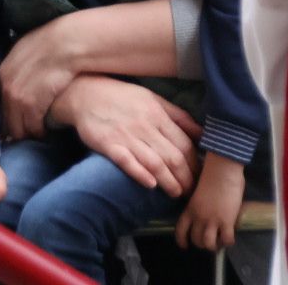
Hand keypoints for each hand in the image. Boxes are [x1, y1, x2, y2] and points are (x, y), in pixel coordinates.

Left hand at [0, 19, 78, 140]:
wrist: (67, 44)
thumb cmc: (54, 45)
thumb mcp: (27, 51)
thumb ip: (19, 66)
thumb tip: (22, 76)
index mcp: (3, 73)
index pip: (0, 104)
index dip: (10, 114)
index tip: (18, 120)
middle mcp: (6, 87)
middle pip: (6, 119)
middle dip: (16, 127)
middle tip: (27, 131)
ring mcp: (17, 97)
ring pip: (18, 128)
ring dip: (28, 131)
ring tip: (37, 133)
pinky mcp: (32, 106)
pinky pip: (33, 128)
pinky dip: (40, 132)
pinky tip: (46, 130)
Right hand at [53, 75, 200, 197]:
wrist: (85, 93)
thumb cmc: (123, 97)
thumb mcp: (153, 99)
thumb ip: (178, 116)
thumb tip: (202, 133)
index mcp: (158, 114)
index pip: (184, 143)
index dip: (195, 163)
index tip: (200, 177)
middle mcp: (145, 126)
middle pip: (172, 156)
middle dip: (186, 178)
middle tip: (191, 192)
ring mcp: (126, 136)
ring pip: (154, 162)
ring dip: (168, 181)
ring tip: (176, 194)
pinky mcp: (108, 144)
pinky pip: (126, 161)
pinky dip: (139, 173)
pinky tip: (150, 185)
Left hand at [175, 155, 244, 251]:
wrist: (222, 170)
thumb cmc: (212, 174)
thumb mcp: (199, 191)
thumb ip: (200, 203)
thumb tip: (208, 207)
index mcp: (190, 209)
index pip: (180, 230)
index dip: (182, 241)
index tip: (185, 246)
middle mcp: (198, 218)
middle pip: (196, 240)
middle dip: (202, 244)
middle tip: (210, 240)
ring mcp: (212, 221)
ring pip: (209, 244)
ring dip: (214, 245)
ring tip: (220, 241)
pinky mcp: (226, 221)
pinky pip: (226, 239)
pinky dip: (228, 241)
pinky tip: (231, 237)